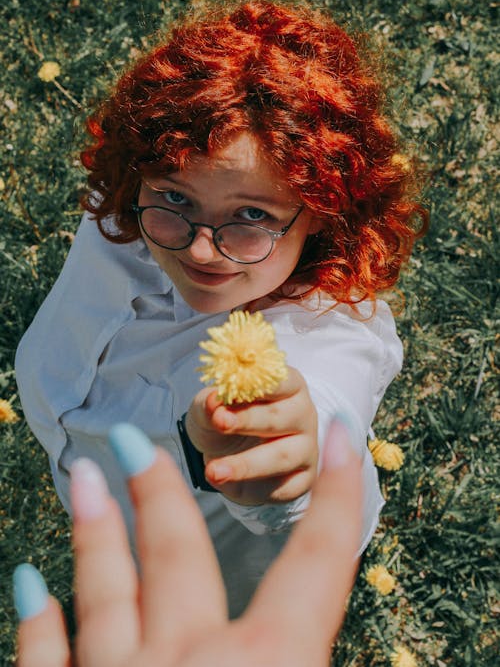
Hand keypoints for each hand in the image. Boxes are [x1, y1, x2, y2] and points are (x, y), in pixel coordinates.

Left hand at [15, 421, 360, 666]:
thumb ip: (303, 656)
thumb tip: (302, 639)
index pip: (316, 565)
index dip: (335, 495)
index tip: (338, 431)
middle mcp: (191, 661)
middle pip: (180, 555)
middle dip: (160, 492)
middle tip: (134, 438)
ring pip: (107, 589)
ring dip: (96, 530)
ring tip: (84, 475)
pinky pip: (45, 657)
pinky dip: (39, 620)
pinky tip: (30, 583)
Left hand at [186, 365, 318, 504]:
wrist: (228, 456)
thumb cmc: (226, 419)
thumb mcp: (210, 407)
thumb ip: (210, 403)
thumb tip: (213, 402)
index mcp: (288, 386)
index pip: (280, 381)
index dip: (255, 386)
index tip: (230, 391)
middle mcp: (303, 414)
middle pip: (280, 417)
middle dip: (248, 420)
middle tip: (219, 421)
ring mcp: (307, 448)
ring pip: (282, 456)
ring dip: (246, 464)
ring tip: (213, 470)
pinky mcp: (303, 480)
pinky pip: (282, 488)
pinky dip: (252, 488)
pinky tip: (226, 484)